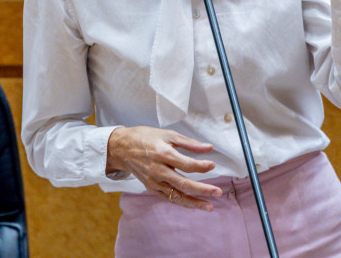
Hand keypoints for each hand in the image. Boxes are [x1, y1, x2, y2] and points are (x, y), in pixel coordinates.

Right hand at [106, 126, 221, 210]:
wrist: (121, 148)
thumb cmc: (145, 138)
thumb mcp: (167, 134)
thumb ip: (189, 142)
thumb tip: (208, 148)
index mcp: (162, 153)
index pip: (185, 164)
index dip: (201, 166)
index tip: (212, 165)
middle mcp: (158, 170)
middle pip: (183, 183)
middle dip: (202, 189)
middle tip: (218, 192)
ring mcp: (154, 181)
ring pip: (176, 195)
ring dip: (194, 202)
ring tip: (210, 207)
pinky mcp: (151, 187)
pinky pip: (168, 197)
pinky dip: (182, 202)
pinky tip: (194, 204)